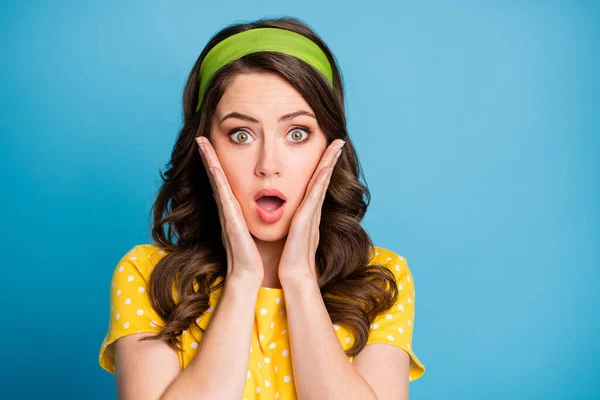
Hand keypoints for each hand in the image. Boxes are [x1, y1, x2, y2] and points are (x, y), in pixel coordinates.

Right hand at [195, 136, 263, 284]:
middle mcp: (227, 208)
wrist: (248, 274)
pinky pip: (222, 195)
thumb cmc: (254, 253)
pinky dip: (216, 179)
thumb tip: (266, 202)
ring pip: (216, 180)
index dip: (218, 162)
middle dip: (208, 155)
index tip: (213, 144)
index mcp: (234, 208)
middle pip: (216, 176)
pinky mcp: (229, 220)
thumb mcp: (256, 227)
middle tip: (201, 136)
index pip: (225, 180)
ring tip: (201, 142)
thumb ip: (258, 214)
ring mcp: (226, 213)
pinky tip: (213, 166)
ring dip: (208, 160)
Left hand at [278, 139, 345, 281]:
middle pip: (323, 179)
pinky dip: (322, 180)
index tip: (326, 151)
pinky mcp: (307, 220)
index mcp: (307, 214)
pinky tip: (325, 166)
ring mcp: (312, 215)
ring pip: (322, 182)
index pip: (315, 185)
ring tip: (336, 144)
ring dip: (329, 162)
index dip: (322, 167)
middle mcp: (313, 211)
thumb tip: (278, 212)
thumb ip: (288, 222)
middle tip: (337, 140)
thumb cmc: (289, 259)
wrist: (293, 276)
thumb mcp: (288, 234)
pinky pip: (315, 195)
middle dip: (330, 159)